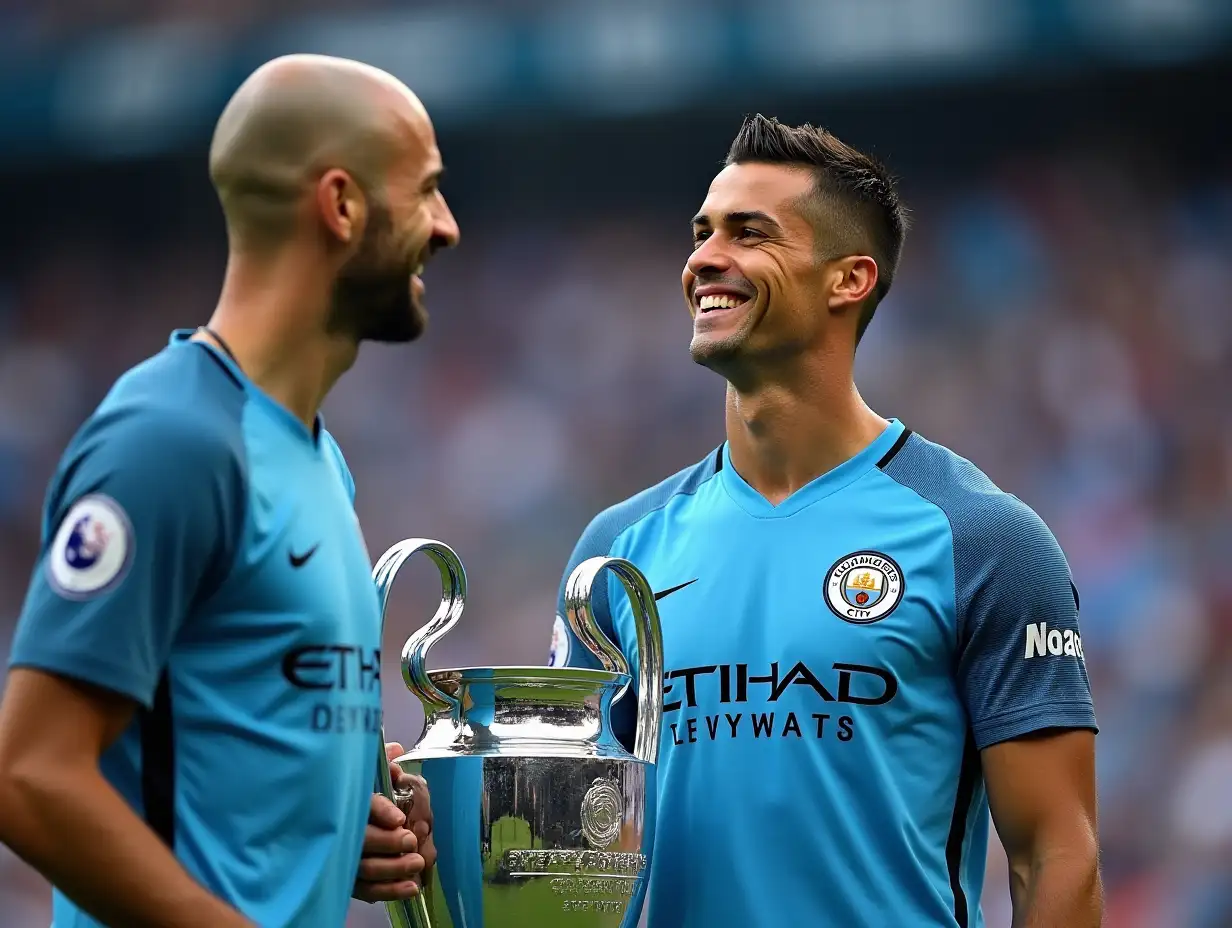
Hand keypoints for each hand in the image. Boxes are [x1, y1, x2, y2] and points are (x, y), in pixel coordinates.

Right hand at [353, 743, 428, 903]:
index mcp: (347, 801)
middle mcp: (342, 830)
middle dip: (389, 842)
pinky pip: (366, 890)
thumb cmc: (355, 796)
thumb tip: (396, 750)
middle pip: (362, 840)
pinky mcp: (348, 879)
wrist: (329, 824)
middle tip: (411, 840)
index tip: (399, 818)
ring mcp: (343, 858)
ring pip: (364, 868)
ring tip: (417, 863)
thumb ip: (382, 763)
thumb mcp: (368, 775)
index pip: (362, 804)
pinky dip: (389, 891)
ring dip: (393, 868)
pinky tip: (411, 888)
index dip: (380, 810)